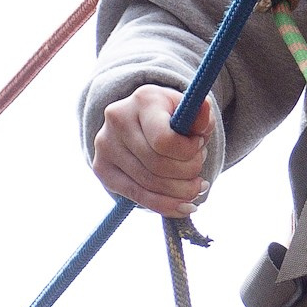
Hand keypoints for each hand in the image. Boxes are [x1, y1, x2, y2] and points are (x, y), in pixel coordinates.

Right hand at [90, 82, 212, 215]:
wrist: (140, 119)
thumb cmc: (171, 116)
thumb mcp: (189, 111)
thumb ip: (200, 115)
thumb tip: (205, 108)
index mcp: (143, 100)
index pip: (165, 141)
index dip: (189, 152)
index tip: (200, 146)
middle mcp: (118, 120)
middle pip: (158, 166)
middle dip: (188, 174)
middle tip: (199, 171)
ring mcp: (105, 145)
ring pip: (149, 184)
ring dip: (180, 192)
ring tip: (196, 188)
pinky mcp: (102, 168)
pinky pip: (137, 196)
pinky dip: (166, 206)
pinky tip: (185, 206)